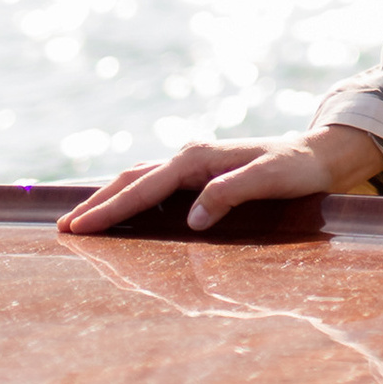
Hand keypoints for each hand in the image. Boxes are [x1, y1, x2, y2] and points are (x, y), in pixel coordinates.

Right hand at [59, 125, 382, 238]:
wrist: (317, 155)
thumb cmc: (297, 169)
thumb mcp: (270, 180)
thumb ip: (230, 194)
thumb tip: (191, 221)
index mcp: (198, 157)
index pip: (145, 186)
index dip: (112, 208)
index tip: (82, 226)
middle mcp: (188, 156)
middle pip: (130, 180)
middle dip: (97, 204)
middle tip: (65, 228)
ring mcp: (191, 164)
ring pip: (138, 180)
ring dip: (108, 200)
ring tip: (80, 222)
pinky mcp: (197, 174)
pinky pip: (152, 185)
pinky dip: (128, 197)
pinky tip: (117, 211)